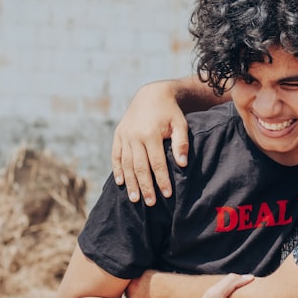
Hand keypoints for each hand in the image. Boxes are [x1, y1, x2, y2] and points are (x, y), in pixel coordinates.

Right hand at [111, 81, 189, 204]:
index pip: (157, 163)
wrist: (151, 94)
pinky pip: (115, 155)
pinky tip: (121, 183)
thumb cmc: (170, 112)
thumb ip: (181, 143)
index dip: (162, 180)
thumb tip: (182, 164)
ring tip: (135, 199)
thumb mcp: (180, 124)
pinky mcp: (118, 134)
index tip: (167, 194)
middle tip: (151, 203)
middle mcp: (134, 136)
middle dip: (145, 187)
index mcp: (151, 133)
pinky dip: (117, 169)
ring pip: (126, 164)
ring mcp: (124, 135)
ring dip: (130, 183)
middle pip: (139, 167)